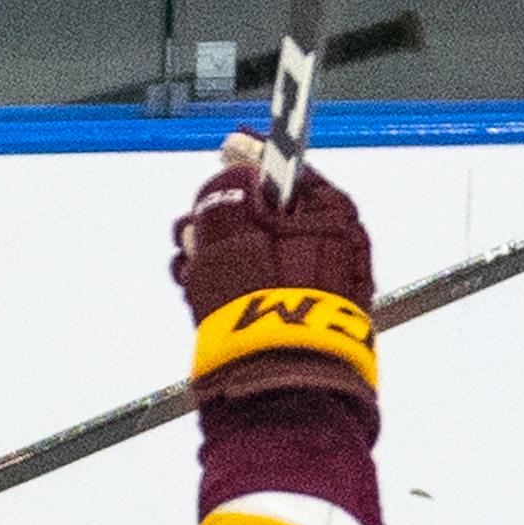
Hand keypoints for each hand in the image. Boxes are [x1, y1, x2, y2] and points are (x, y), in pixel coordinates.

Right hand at [170, 133, 376, 403]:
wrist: (274, 377)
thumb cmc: (260, 298)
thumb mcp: (232, 227)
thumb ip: (226, 190)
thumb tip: (231, 174)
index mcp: (332, 218)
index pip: (293, 171)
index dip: (255, 158)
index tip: (229, 146)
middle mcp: (332, 250)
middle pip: (267, 213)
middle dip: (222, 214)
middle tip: (193, 223)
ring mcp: (313, 288)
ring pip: (253, 250)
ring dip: (214, 249)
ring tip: (190, 262)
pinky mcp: (291, 319)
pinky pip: (252, 285)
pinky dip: (222, 280)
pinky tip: (196, 286)